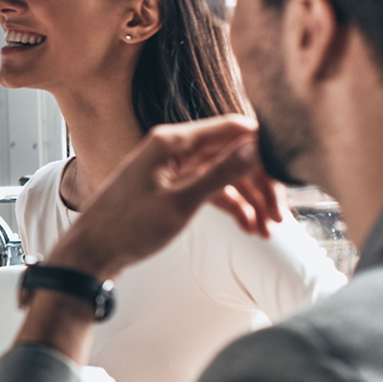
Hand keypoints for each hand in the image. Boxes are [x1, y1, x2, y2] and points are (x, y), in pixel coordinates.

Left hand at [48, 115, 280, 280]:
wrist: (92, 252)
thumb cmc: (128, 227)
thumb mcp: (181, 203)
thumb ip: (220, 174)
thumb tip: (256, 146)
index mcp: (171, 141)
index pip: (232, 129)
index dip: (263, 148)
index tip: (290, 173)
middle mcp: (171, 148)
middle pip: (231, 154)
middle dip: (259, 183)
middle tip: (279, 217)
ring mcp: (171, 167)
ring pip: (223, 174)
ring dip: (248, 200)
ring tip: (267, 231)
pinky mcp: (170, 186)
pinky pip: (209, 188)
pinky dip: (230, 205)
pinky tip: (248, 228)